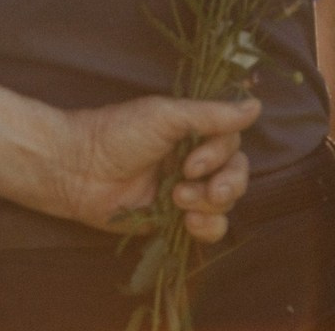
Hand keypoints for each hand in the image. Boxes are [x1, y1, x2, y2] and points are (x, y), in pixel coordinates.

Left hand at [50, 95, 258, 243]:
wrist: (78, 169)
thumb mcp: (165, 116)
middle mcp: (191, 159)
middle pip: (236, 174)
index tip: (192, 161)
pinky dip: (208, 228)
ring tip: (177, 199)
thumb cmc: (117, 133)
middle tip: (198, 186)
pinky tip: (188, 223)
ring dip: (210, 204)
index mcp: (189, 131)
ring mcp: (184, 191)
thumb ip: (211, 115)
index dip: (221, 156)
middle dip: (225, 184)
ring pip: (226, 203)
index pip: (232, 143)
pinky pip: (210, 228)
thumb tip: (256, 106)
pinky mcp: (173, 220)